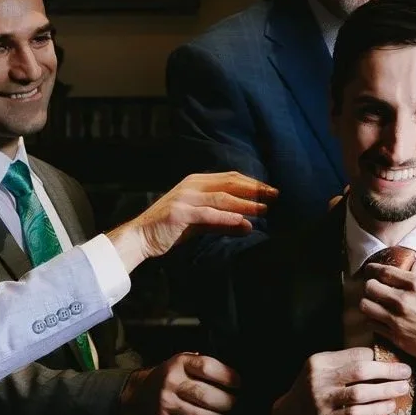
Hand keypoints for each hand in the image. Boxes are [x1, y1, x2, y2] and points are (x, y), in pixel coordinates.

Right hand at [107, 172, 273, 268]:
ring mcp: (185, 198)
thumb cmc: (171, 228)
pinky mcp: (180, 213)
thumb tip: (249, 226)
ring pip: (222, 197)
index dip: (252, 183)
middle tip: (274, 195)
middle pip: (229, 183)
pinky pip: (208, 213)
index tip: (270, 191)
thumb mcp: (201, 224)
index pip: (230, 178)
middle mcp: (192, 185)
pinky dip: (226, 217)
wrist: (141, 236)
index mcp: (196, 182)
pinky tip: (242, 221)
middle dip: (254, 189)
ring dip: (245, 203)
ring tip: (263, 209)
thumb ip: (223, 222)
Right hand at [121, 353, 238, 414]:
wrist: (141, 392)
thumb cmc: (173, 376)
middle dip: (226, 402)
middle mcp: (171, 381)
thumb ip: (206, 366)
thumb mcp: (185, 362)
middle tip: (235, 404)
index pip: (207, 368)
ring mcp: (166, 402)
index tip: (238, 384)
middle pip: (205, 395)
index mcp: (180, 362)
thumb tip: (235, 379)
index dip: (227, 377)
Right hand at [267, 348, 413, 414]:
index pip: (355, 354)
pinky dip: (376, 409)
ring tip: (403, 388)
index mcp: (320, 361)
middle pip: (360, 370)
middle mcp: (320, 378)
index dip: (378, 356)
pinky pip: (356, 413)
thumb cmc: (311, 392)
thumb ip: (343, 366)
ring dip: (385, 390)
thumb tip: (381, 360)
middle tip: (406, 372)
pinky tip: (389, 406)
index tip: (396, 359)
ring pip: (360, 393)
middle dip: (387, 370)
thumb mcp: (320, 372)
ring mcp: (322, 400)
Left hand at [360, 266, 415, 372]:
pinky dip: (373, 320)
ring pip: (366, 306)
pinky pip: (373, 325)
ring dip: (368, 303)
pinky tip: (379, 319)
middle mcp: (403, 300)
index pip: (385, 272)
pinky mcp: (396, 337)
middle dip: (371, 286)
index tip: (370, 269)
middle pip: (371, 287)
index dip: (374, 269)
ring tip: (374, 304)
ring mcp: (397, 320)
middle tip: (374, 288)